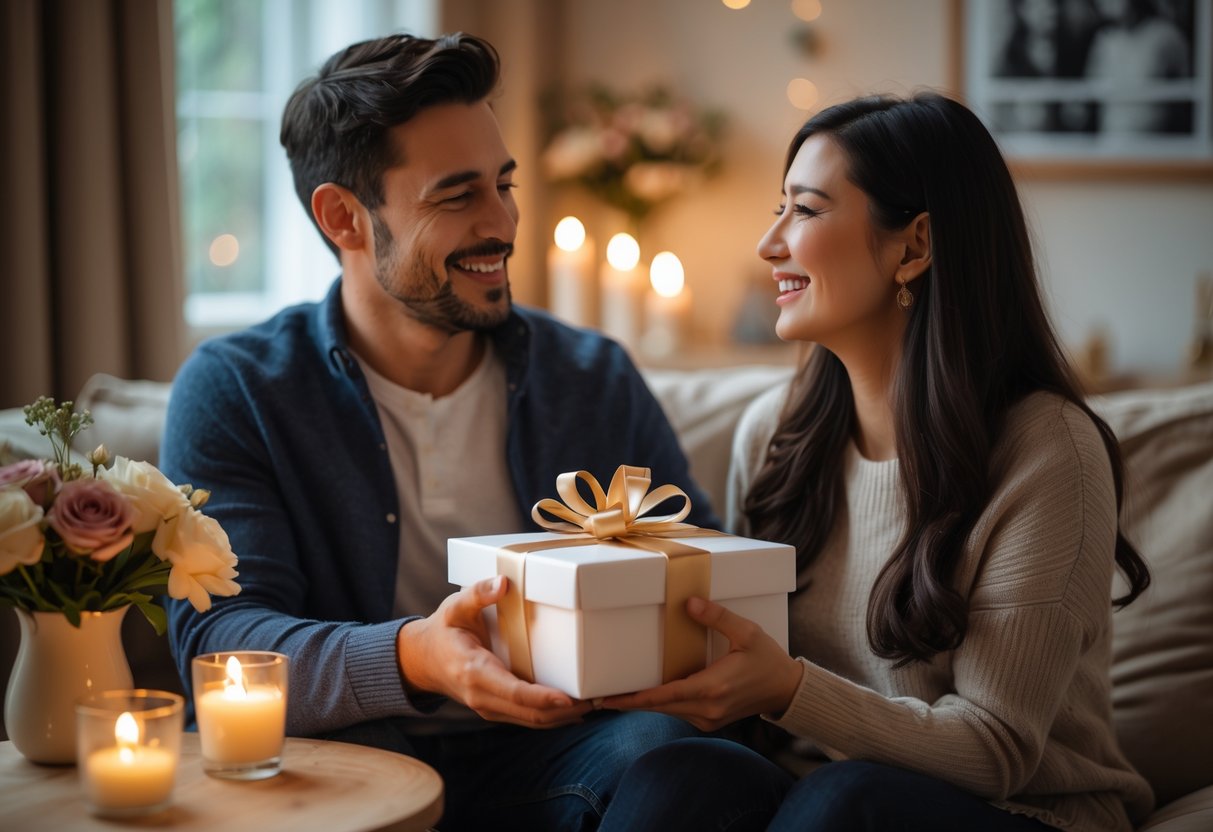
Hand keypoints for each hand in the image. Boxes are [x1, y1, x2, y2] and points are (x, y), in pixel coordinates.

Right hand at [396, 575, 592, 727]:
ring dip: (564, 716)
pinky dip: (553, 716)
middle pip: (530, 713)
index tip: (570, 699)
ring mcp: (490, 708)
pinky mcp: (497, 709)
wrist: (422, 660)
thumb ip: (478, 594)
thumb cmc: (444, 630)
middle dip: (566, 711)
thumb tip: (503, 583)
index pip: (514, 692)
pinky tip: (577, 707)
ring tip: (597, 702)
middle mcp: (483, 697)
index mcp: (475, 671)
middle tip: (600, 698)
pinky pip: (528, 718)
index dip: (543, 698)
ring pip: (533, 720)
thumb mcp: (454, 607)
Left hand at [601, 597, 803, 731]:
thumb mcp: (747, 632)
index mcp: (714, 687)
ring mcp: (708, 718)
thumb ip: (717, 617)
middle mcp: (707, 708)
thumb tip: (689, 602)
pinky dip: (660, 703)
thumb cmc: (768, 659)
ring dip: (643, 703)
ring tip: (614, 695)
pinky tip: (644, 694)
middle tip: (595, 697)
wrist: (786, 690)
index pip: (665, 696)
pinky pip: (678, 711)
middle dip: (629, 702)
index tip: (608, 699)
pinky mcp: (709, 720)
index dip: (634, 699)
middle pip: (659, 706)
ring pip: (667, 710)